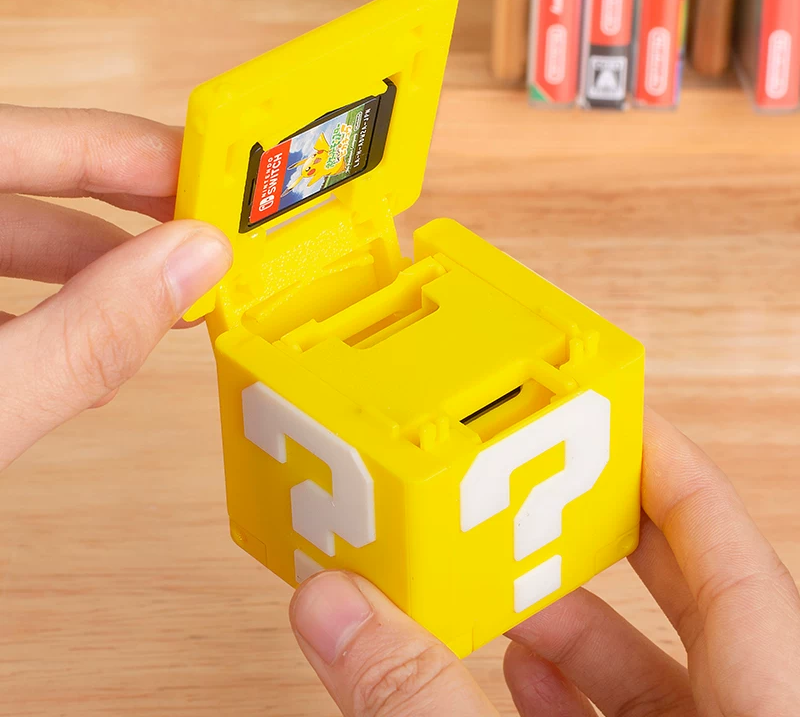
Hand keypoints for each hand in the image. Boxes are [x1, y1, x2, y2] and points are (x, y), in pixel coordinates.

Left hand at [0, 105, 230, 470]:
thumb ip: (87, 335)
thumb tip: (194, 264)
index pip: (38, 140)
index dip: (138, 153)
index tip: (218, 177)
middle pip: (32, 180)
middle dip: (131, 214)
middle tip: (210, 235)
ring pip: (14, 238)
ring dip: (98, 273)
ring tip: (167, 303)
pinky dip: (52, 314)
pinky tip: (89, 355)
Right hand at [289, 409, 799, 715]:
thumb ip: (424, 698)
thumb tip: (339, 611)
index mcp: (769, 699)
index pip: (719, 535)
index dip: (656, 459)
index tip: (599, 409)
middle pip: (688, 588)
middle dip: (591, 527)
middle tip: (526, 475)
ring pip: (649, 663)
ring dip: (565, 614)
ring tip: (493, 577)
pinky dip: (564, 691)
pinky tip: (512, 670)